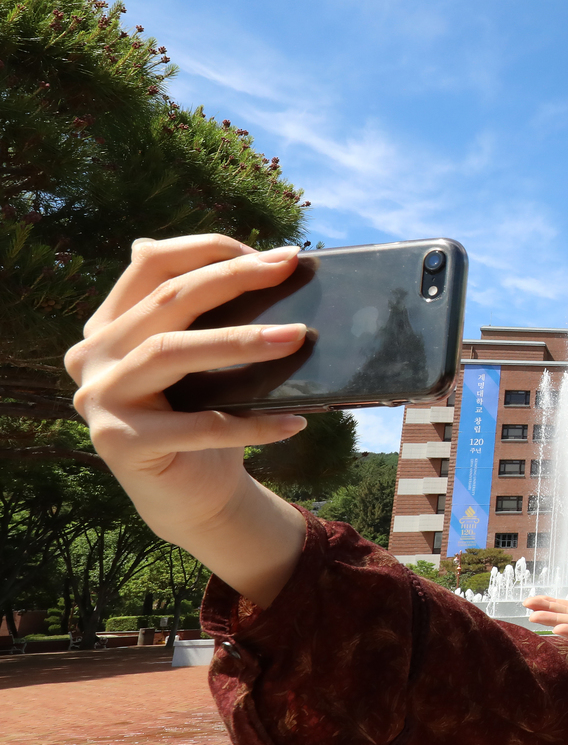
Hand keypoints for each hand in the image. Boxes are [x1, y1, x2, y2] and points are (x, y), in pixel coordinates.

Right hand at [64, 234, 311, 606]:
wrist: (191, 495)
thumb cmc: (206, 414)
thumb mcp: (208, 359)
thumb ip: (214, 314)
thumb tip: (270, 259)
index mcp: (109, 323)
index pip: (151, 264)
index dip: (208, 249)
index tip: (271, 253)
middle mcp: (92, 354)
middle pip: (167, 300)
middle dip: (234, 278)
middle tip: (288, 268)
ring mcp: (98, 398)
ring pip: (170, 352)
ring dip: (240, 342)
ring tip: (297, 337)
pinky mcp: (116, 443)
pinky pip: (195, 426)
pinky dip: (251, 424)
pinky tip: (294, 422)